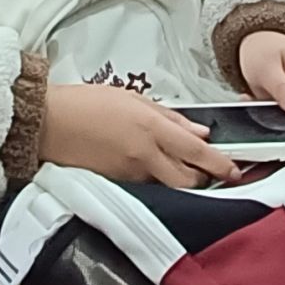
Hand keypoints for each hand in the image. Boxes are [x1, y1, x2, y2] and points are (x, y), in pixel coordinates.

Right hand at [39, 83, 238, 186]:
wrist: (48, 124)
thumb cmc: (86, 104)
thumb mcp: (133, 99)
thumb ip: (170, 116)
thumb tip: (199, 132)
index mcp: (151, 129)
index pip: (197, 153)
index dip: (221, 164)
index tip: (236, 169)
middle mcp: (144, 156)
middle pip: (188, 180)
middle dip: (204, 178)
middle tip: (210, 170)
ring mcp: (131, 174)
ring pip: (168, 184)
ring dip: (180, 178)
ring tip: (178, 164)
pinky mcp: (118, 184)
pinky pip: (147, 185)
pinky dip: (156, 178)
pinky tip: (152, 166)